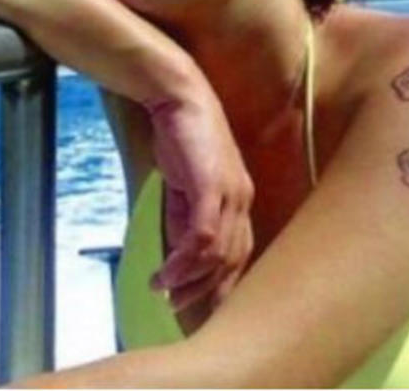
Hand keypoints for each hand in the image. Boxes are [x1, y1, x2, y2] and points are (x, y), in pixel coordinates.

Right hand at [144, 87, 254, 311]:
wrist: (180, 99)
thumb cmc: (183, 140)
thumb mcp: (185, 189)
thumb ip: (187, 221)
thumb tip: (180, 258)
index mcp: (241, 203)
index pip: (240, 255)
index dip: (224, 285)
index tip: (203, 307)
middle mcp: (243, 202)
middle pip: (233, 261)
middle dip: (207, 291)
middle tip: (181, 310)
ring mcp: (231, 194)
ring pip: (218, 254)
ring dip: (189, 280)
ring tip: (165, 292)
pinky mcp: (212, 186)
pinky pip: (202, 235)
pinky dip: (182, 260)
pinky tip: (165, 273)